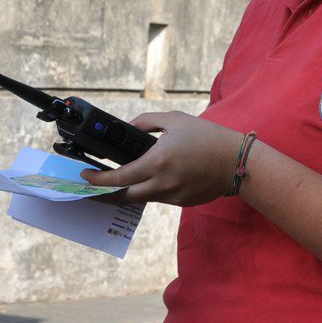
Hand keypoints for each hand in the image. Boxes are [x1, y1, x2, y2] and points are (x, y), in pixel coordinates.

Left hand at [79, 111, 242, 206]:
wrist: (236, 161)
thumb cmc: (206, 136)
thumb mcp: (174, 120)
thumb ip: (146, 122)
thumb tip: (127, 129)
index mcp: (157, 162)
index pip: (118, 178)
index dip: (97, 180)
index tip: (85, 176)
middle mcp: (162, 184)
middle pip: (123, 197)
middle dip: (103, 194)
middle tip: (92, 187)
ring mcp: (173, 196)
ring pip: (141, 198)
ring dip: (128, 191)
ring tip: (118, 181)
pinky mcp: (182, 202)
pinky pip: (159, 198)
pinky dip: (150, 190)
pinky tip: (150, 179)